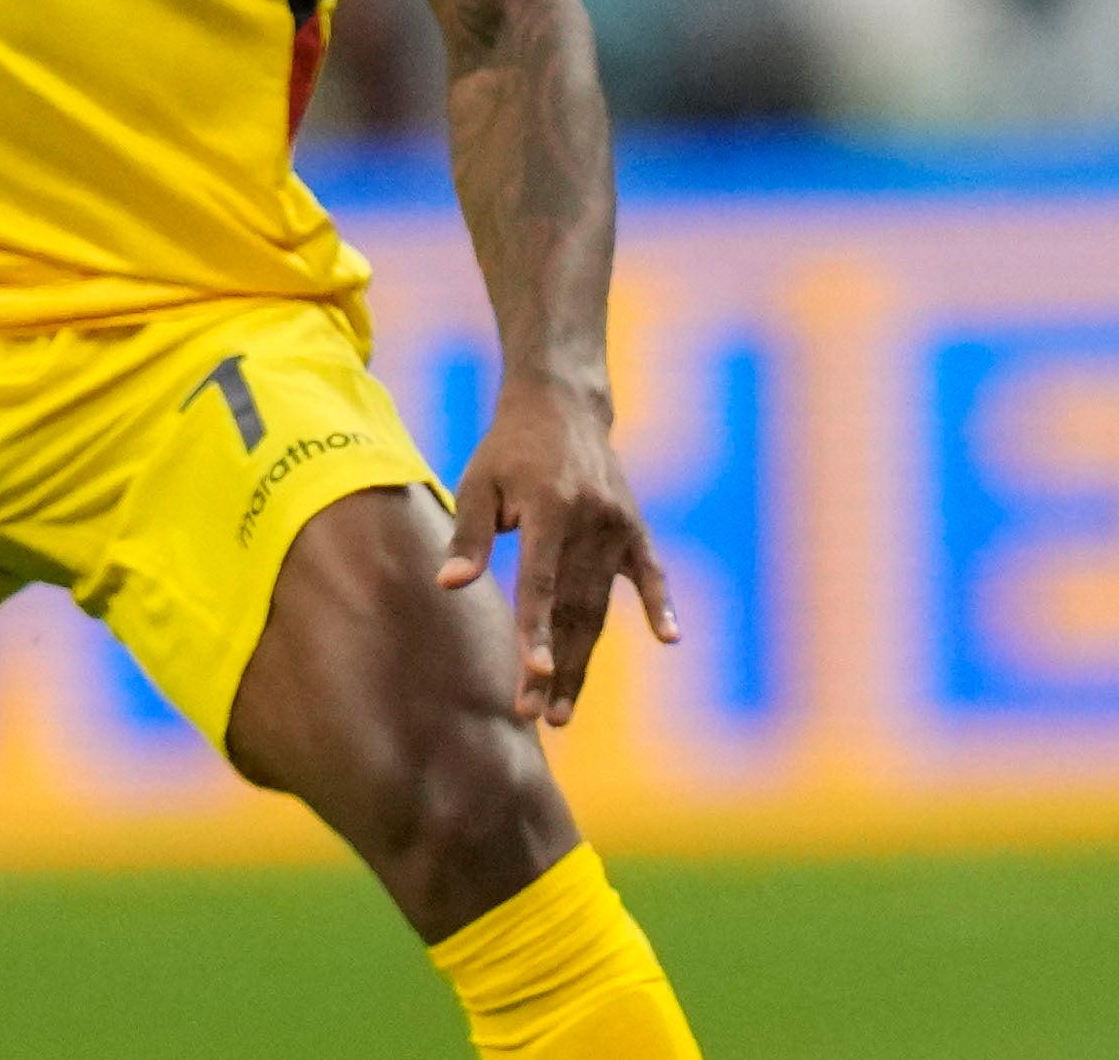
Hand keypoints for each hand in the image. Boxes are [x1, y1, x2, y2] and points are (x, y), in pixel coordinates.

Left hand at [438, 373, 675, 726]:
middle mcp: (590, 519)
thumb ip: (468, 535)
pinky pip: (650, 574)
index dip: (537, 628)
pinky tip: (670, 639)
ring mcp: (618, 524)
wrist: (561, 403)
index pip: (542, 580)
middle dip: (555, 665)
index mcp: (549, 506)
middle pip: (573, 606)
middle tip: (538, 715)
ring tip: (563, 709)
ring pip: (601, 605)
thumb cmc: (508, 449)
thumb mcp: (477, 482)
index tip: (533, 672)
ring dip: (583, 658)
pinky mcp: (634, 527)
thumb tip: (449, 585)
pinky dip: (660, 605)